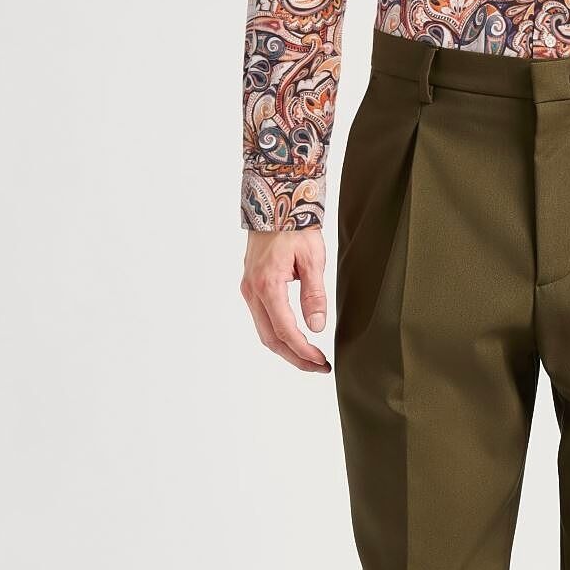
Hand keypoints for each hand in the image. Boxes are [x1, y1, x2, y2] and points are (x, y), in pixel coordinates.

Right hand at [241, 227, 331, 373]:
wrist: (274, 203)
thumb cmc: (295, 226)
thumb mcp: (312, 259)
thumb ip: (314, 295)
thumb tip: (317, 327)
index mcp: (267, 285)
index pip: (285, 330)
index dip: (303, 351)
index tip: (321, 361)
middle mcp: (252, 290)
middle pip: (271, 338)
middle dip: (295, 357)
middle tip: (319, 367)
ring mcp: (248, 289)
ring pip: (264, 331)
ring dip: (286, 348)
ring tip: (310, 358)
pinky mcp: (251, 286)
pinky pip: (262, 319)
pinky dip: (278, 334)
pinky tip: (295, 338)